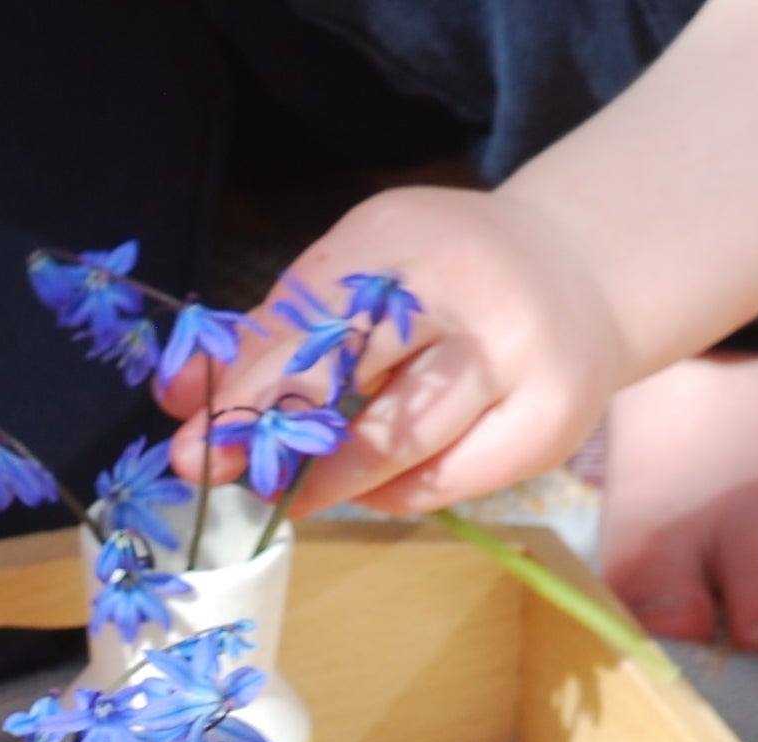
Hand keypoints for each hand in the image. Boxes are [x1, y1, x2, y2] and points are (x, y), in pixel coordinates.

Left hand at [165, 185, 628, 516]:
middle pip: (350, 369)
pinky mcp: (548, 421)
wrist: (579, 273)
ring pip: (400, 437)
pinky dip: (392, 493)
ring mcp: (519, 357)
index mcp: (405, 233)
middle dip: (271, 428)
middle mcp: (469, 287)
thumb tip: (178, 397)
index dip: (243, 374)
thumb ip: (278, 329)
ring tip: (288, 493)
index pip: (309, 311)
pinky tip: (362, 491)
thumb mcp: (364, 267)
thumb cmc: (442, 276)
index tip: (187, 424)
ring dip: (328, 476)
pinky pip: (447, 480)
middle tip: (213, 470)